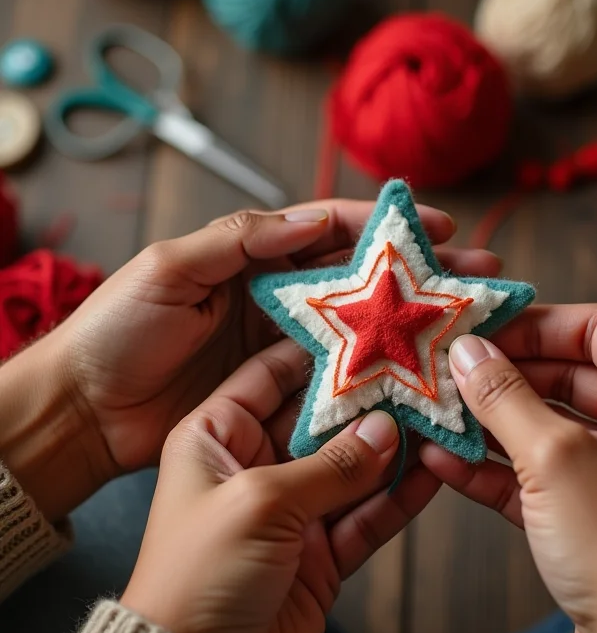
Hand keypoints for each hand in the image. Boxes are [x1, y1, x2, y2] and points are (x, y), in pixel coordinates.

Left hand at [0, 200, 497, 520]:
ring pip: (362, 349)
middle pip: (363, 292)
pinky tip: (424, 403)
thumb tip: (312, 216)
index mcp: (254, 269)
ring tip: (468, 340)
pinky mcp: (285, 412)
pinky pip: (341, 404)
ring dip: (414, 343)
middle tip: (477, 281)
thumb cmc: (116, 335)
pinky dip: (381, 403)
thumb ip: (239, 242)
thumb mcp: (168, 272)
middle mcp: (278, 313)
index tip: (440, 227)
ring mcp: (285, 366)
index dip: (386, 231)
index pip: (331, 239)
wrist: (83, 416)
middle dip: (420, 284)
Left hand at [121, 338, 440, 632]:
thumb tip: (387, 430)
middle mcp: (255, 467)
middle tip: (414, 371)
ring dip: (391, 448)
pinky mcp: (319, 554)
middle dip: (365, 401)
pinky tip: (432, 473)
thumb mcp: (260, 503)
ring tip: (435, 416)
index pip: (268, 377)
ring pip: (351, 468)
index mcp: (215, 437)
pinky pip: (366, 516)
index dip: (313, 354)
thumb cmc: (199, 576)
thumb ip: (330, 466)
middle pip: (320, 421)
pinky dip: (397, 498)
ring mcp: (291, 512)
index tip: (360, 328)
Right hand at [420, 304, 596, 632]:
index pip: (596, 328)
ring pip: (544, 424)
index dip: (536, 323)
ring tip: (436, 410)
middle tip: (449, 371)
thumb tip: (466, 351)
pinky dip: (493, 464)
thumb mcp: (553, 457)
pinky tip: (443, 458)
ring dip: (490, 420)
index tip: (483, 329)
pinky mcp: (586, 507)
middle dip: (503, 375)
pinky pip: (535, 469)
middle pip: (564, 375)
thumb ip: (504, 396)